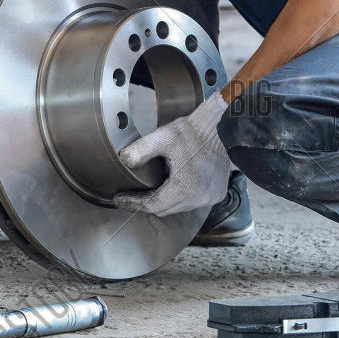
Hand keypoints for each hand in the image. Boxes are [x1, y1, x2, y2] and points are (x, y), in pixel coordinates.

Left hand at [114, 92, 232, 216]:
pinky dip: (180, 197)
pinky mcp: (217, 194)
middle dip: (147, 203)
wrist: (220, 128)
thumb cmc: (193, 132)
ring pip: (178, 207)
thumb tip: (124, 161)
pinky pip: (192, 202)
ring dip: (164, 200)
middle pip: (165, 209)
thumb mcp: (163, 137)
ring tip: (150, 189)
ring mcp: (210, 198)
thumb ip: (141, 150)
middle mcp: (200, 199)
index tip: (118, 199)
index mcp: (185, 188)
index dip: (133, 203)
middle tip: (131, 195)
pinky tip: (173, 185)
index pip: (152, 205)